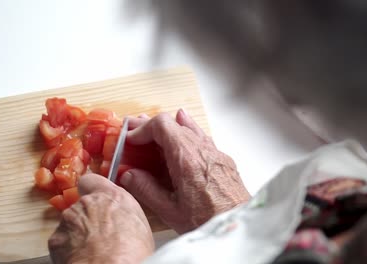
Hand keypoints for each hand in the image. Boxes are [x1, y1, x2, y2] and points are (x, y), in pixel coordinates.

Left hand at [48, 174, 153, 263]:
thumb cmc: (131, 251)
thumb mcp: (140, 224)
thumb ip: (125, 212)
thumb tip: (124, 219)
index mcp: (111, 196)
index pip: (92, 180)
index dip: (93, 190)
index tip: (98, 201)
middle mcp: (88, 203)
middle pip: (83, 204)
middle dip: (89, 216)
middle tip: (102, 234)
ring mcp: (69, 219)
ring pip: (71, 223)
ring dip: (79, 232)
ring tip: (94, 249)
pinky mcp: (56, 239)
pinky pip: (62, 241)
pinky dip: (68, 249)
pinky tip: (83, 257)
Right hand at [121, 109, 250, 233]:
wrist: (238, 224)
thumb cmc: (209, 220)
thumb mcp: (170, 211)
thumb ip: (146, 189)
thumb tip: (128, 175)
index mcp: (187, 159)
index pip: (162, 125)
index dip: (142, 129)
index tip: (131, 140)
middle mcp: (203, 150)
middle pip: (174, 123)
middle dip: (151, 127)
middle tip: (135, 132)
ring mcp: (215, 153)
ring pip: (189, 129)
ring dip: (169, 129)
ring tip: (153, 133)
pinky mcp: (223, 160)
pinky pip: (202, 138)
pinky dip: (187, 134)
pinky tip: (183, 134)